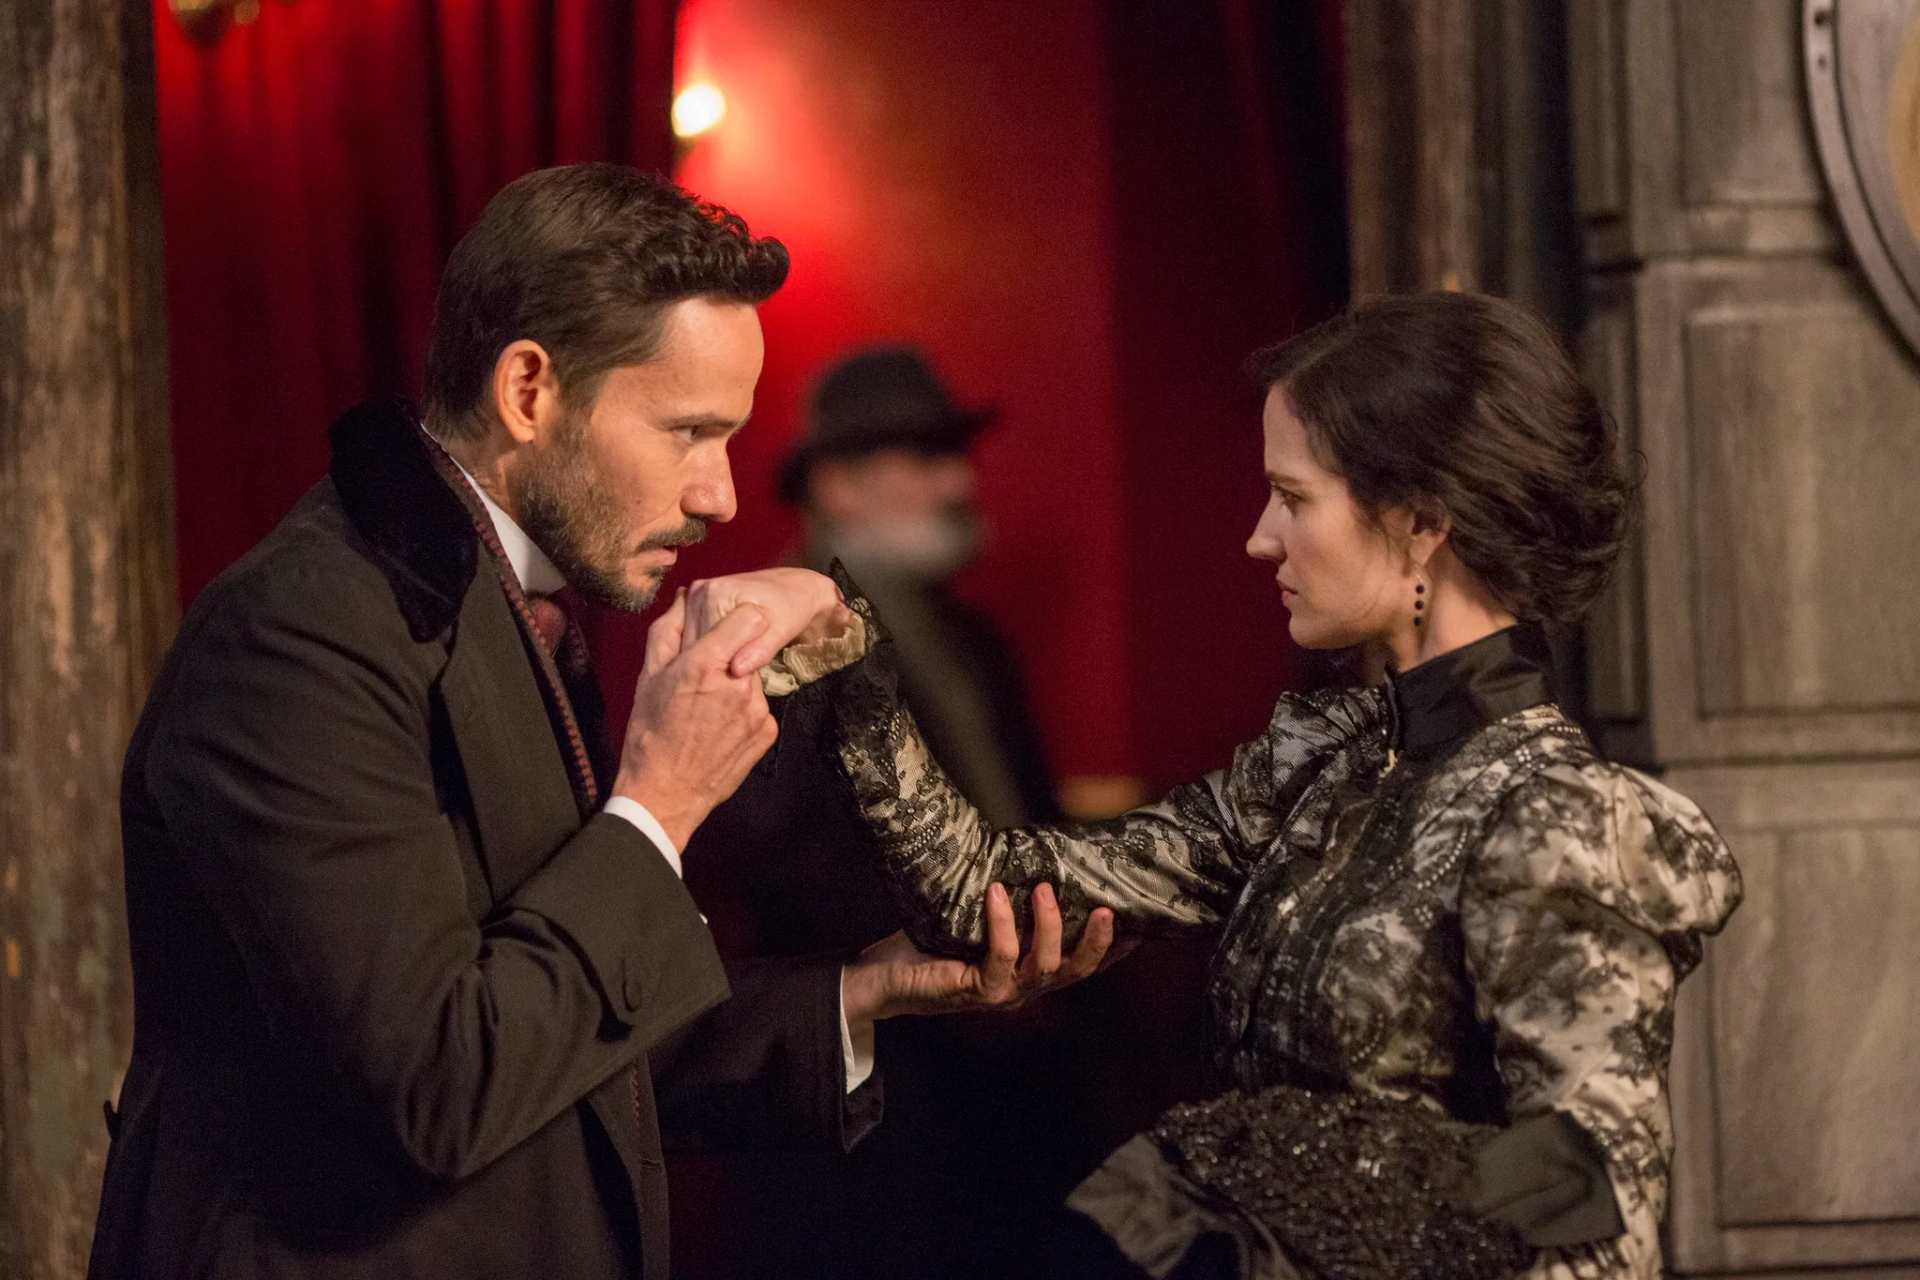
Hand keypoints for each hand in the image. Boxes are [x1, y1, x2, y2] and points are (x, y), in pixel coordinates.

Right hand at [612, 591, 779, 848]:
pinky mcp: (768, 732)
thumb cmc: (650, 735)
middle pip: (749, 648)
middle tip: (703, 679)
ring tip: (707, 708)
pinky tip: (720, 727)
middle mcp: (739, 685)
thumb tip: (686, 599)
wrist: (665, 794)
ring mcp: (758, 710)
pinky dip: (743, 712)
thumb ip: (668, 631)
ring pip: (754, 678)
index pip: (749, 616)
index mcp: (705, 665)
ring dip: (736, 685)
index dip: (736, 619)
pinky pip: (759, 707)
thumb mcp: (648, 677)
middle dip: (730, 656)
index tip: (723, 629)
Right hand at [681, 569, 854, 676]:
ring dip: (706, 656)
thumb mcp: (782, 631)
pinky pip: (697, 632)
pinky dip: (707, 648)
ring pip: (692, 638)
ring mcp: (698, 594)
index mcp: (715, 594)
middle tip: (731, 678)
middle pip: (693, 640)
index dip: (715, 665)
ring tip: (727, 669)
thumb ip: (760, 651)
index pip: (702, 642)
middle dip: (709, 661)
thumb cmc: (792, 608)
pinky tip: (721, 659)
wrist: (796, 588)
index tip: (731, 681)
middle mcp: (701, 591)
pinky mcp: (700, 600)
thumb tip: (737, 669)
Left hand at [840, 883, 1115, 1023]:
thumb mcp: (977, 920)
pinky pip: (1002, 958)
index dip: (1111, 949)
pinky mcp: (978, 991)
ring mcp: (1003, 994)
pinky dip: (1003, 923)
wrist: (884, 978)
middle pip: (1075, 972)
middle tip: (1107, 909)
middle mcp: (1024, 988)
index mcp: (1030, 973)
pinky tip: (998, 894)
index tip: (1137, 926)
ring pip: (1044, 966)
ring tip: (1046, 889)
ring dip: (1049, 926)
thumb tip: (1027, 858)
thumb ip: (1007, 904)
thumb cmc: (930, 945)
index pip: (1080, 964)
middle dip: (1097, 943)